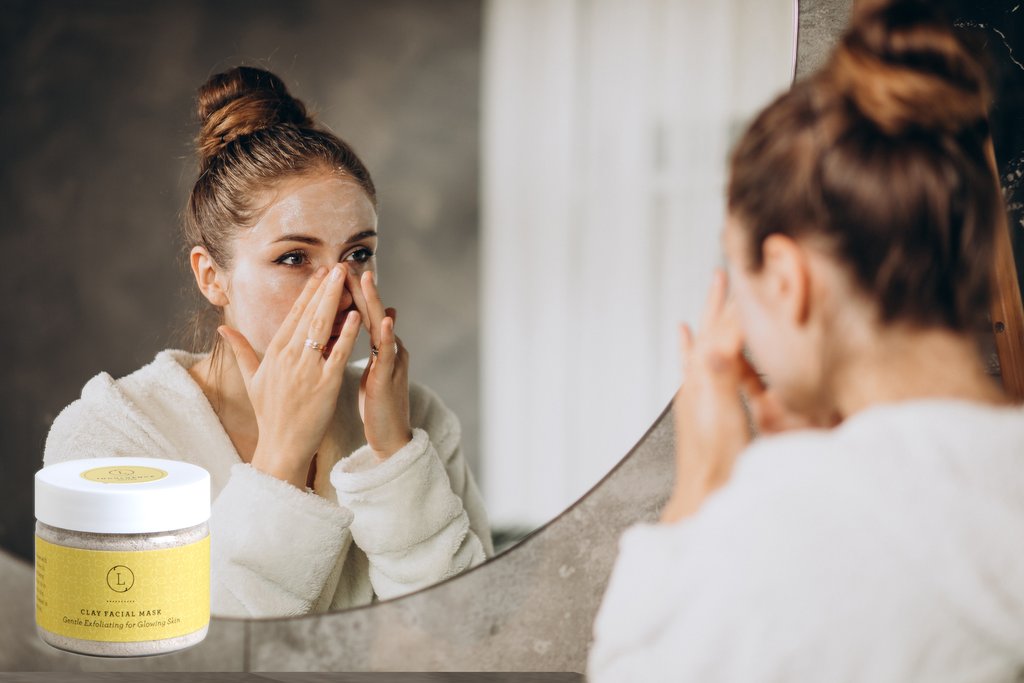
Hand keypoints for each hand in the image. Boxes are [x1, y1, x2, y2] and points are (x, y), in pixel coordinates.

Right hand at [218, 264, 361, 487]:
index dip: (308, 292)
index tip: (320, 272)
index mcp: (274, 353)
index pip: (293, 315)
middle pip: (309, 314)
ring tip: (346, 279)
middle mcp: (289, 357)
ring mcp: (307, 370)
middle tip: (338, 265)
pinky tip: (356, 315)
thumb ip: (241, 350)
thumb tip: (223, 327)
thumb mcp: (252, 379)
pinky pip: (338, 354)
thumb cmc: (270, 413)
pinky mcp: (325, 384)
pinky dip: (347, 334)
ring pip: (323, 328)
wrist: (282, 445)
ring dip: (335, 300)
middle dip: (325, 288)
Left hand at [348, 270, 412, 458]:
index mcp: (377, 346)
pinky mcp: (390, 379)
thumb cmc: (378, 403)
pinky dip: (387, 336)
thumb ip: (370, 345)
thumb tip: (374, 320)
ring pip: (381, 327)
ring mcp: (391, 362)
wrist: (391, 436)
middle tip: (349, 264)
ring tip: (367, 279)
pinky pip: (388, 355)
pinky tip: (385, 321)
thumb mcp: (372, 369)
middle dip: (361, 288)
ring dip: (375, 302)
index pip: (361, 314)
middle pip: (372, 313)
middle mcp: (388, 349)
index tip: (335, 272)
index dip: (349, 293)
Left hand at [661, 270, 752, 523]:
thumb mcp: (724, 416)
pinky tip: (685, 335)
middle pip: (712, 330)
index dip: (739, 304)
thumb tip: (710, 340)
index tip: (751, 274)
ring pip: (706, 342)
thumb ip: (720, 377)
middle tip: (727, 269)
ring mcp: (698, 394)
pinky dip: (692, 346)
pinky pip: (695, 365)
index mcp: (704, 380)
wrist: (701, 498)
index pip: (724, 330)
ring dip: (713, 316)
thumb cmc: (716, 463)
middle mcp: (697, 382)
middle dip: (723, 301)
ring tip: (714, 289)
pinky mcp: (701, 408)